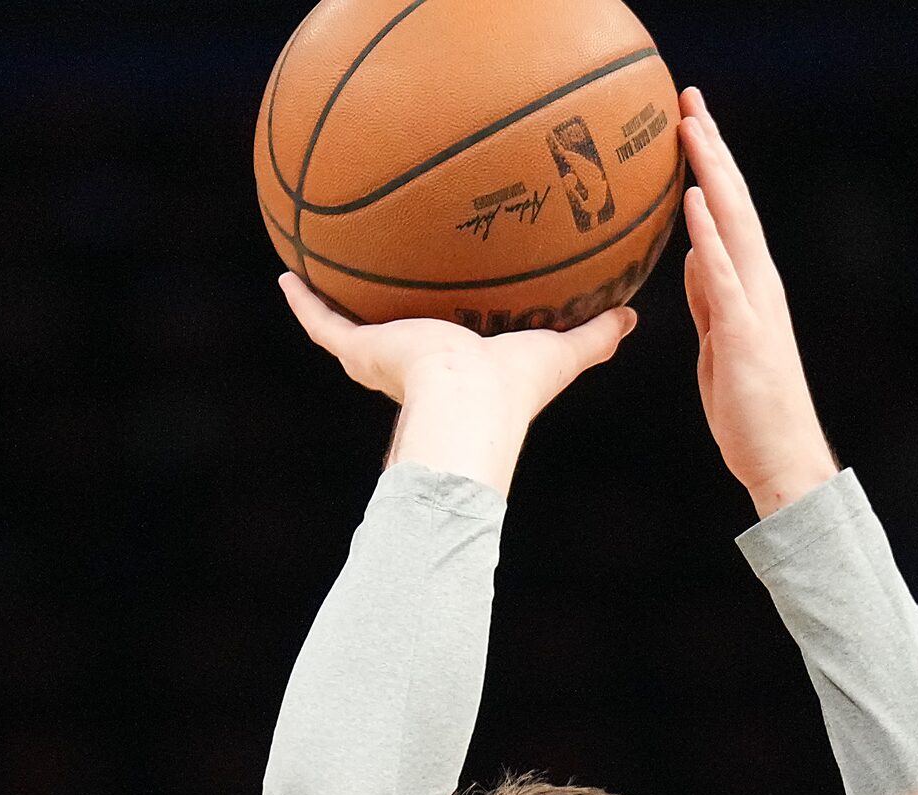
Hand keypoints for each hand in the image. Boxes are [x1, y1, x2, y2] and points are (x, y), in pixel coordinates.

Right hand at [278, 273, 633, 492]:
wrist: (467, 398)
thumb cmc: (514, 385)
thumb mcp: (559, 351)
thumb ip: (594, 337)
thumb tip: (633, 315)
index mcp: (457, 370)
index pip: (448, 351)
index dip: (448, 330)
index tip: (447, 312)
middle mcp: (414, 366)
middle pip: (396, 339)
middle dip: (389, 318)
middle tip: (383, 287)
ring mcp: (381, 360)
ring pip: (350, 330)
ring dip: (335, 303)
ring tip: (317, 273)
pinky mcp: (359, 351)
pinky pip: (321, 323)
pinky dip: (303, 301)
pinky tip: (285, 273)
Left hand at [678, 88, 840, 515]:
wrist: (783, 463)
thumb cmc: (750, 414)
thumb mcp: (718, 345)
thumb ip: (708, 300)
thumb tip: (692, 257)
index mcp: (750, 289)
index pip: (728, 215)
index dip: (709, 166)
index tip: (689, 124)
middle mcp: (759, 288)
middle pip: (733, 205)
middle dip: (711, 150)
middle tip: (690, 100)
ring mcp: (754, 308)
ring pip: (733, 227)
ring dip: (711, 174)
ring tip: (691, 128)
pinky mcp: (744, 335)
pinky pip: (723, 276)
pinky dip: (709, 236)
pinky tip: (693, 201)